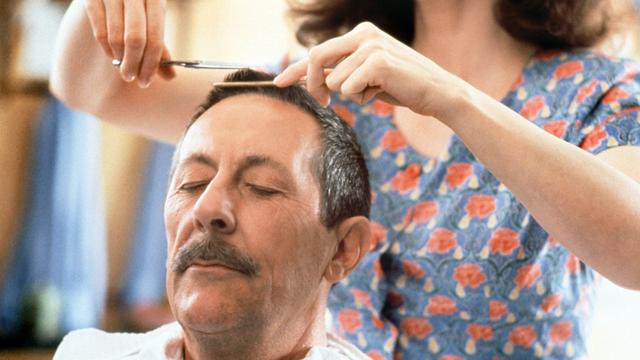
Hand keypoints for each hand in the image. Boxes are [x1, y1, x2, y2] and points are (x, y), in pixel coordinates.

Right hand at [83, 0, 174, 86]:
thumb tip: (171, 76)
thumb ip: (159, 45)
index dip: (151, 64)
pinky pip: (98, 31)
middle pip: (135, 40)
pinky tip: (112, 55)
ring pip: (115, 37)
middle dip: (133, 64)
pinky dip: (106, 49)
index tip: (146, 82)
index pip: (155, 38)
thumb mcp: (152, 17)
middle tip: (130, 78)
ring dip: (119, 58)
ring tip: (122, 66)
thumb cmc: (138, 3)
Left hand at [274, 22, 468, 118]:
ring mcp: (370, 45)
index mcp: (360, 34)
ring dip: (352, 95)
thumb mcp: (365, 78)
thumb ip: (340, 73)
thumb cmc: (400, 86)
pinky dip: (363, 98)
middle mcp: (363, 34)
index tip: (277, 82)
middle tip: (322, 102)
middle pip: (317, 58)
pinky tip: (382, 92)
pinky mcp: (377, 60)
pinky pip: (349, 89)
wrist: (436, 93)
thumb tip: (308, 80)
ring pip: (335, 80)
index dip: (295, 69)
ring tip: (376, 91)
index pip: (319, 51)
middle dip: (313, 84)